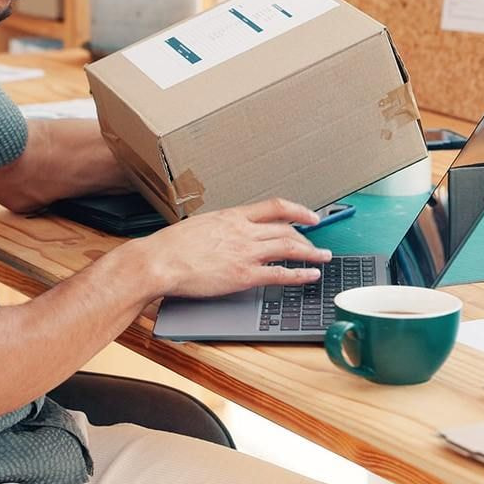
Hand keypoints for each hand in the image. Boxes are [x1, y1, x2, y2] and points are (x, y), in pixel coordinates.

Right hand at [131, 198, 331, 299]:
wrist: (159, 261)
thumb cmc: (171, 246)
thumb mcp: (200, 225)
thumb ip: (219, 228)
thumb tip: (226, 232)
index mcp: (232, 216)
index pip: (274, 207)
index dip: (298, 210)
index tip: (310, 216)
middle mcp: (243, 231)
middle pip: (286, 229)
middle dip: (307, 237)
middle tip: (317, 244)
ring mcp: (245, 252)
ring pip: (289, 247)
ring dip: (311, 252)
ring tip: (324, 257)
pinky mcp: (243, 275)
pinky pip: (280, 273)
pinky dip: (300, 274)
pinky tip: (310, 276)